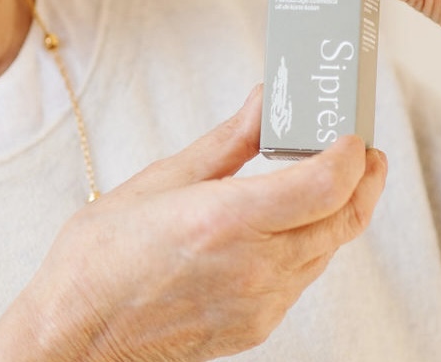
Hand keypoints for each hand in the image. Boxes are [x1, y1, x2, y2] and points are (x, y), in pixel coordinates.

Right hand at [0, 86, 386, 361]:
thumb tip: (264, 102)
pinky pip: (303, 277)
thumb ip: (227, 142)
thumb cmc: (102, 257)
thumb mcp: (162, 180)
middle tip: (364, 149)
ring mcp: (259, 303)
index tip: (353, 132)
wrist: (76, 337)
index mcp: (228, 220)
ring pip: (327, 250)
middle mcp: (254, 266)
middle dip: (364, 180)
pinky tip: (295, 220)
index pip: (325, 185)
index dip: (351, 155)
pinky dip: (313, 243)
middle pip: (342, 220)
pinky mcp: (256, 326)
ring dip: (341, 211)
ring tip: (331, 175)